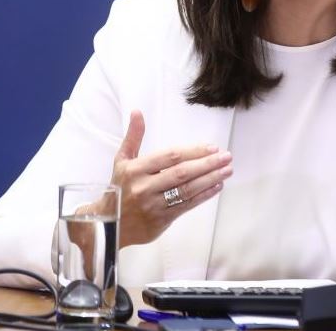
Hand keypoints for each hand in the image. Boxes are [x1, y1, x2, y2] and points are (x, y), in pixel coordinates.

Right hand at [109, 110, 232, 246]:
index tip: (212, 147)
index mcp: (135, 169)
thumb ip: (133, 136)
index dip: (193, 151)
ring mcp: (153, 205)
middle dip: (207, 164)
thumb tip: (137, 111)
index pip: (170, 157)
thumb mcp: (122, 160)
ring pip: (187, 190)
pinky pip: (186, 206)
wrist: (109, 224)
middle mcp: (144, 187)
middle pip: (181, 173)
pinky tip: (217, 186)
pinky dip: (204, 195)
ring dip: (210, 179)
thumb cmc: (120, 187)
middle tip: (227, 157)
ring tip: (227, 170)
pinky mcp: (161, 220)